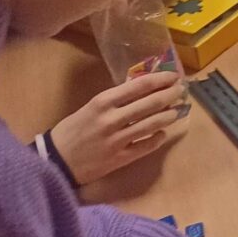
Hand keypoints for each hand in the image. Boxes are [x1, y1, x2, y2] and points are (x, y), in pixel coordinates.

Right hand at [49, 72, 189, 184]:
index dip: (161, 79)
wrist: (55, 160)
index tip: (174, 76)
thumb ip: (115, 100)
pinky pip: (146, 146)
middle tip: (182, 90)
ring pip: (152, 124)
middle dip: (170, 94)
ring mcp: (117, 140)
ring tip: (177, 110)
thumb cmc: (73, 130)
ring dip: (169, 115)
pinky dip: (157, 138)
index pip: (139, 85)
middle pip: (151, 103)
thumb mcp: (91, 107)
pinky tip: (162, 133)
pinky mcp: (120, 159)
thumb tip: (143, 89)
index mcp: (103, 102)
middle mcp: (112, 119)